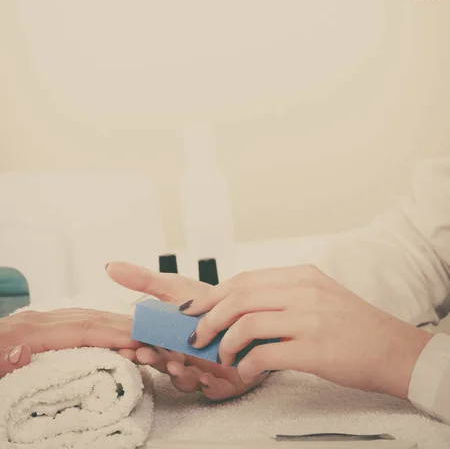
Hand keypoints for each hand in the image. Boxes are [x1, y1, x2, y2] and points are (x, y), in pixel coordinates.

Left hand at [0, 308, 140, 377]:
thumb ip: (1, 360)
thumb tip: (21, 351)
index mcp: (26, 331)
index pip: (80, 329)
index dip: (112, 333)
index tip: (138, 340)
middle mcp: (36, 320)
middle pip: (89, 318)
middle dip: (122, 324)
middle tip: (151, 335)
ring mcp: (37, 321)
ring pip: (84, 316)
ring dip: (113, 323)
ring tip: (138, 333)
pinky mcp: (36, 326)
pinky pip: (75, 320)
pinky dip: (98, 324)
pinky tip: (109, 331)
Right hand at [106, 262, 268, 399]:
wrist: (249, 308)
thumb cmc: (209, 301)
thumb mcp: (175, 287)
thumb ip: (143, 280)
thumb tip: (110, 266)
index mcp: (166, 339)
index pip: (146, 346)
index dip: (136, 348)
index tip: (127, 346)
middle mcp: (180, 358)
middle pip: (162, 365)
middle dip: (154, 362)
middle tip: (148, 355)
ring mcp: (201, 371)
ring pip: (185, 381)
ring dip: (179, 376)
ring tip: (178, 365)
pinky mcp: (224, 382)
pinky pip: (215, 391)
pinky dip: (210, 387)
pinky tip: (208, 378)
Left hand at [177, 265, 432, 398]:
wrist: (394, 349)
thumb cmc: (353, 325)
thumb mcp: (319, 295)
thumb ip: (283, 295)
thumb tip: (238, 310)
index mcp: (302, 275)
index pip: (245, 279)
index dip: (214, 294)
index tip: (195, 309)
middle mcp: (303, 291)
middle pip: (239, 297)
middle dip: (209, 317)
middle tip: (197, 335)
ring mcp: (309, 318)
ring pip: (246, 322)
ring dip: (225, 343)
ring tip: (222, 357)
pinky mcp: (314, 350)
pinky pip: (264, 354)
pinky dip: (246, 364)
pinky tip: (245, 371)